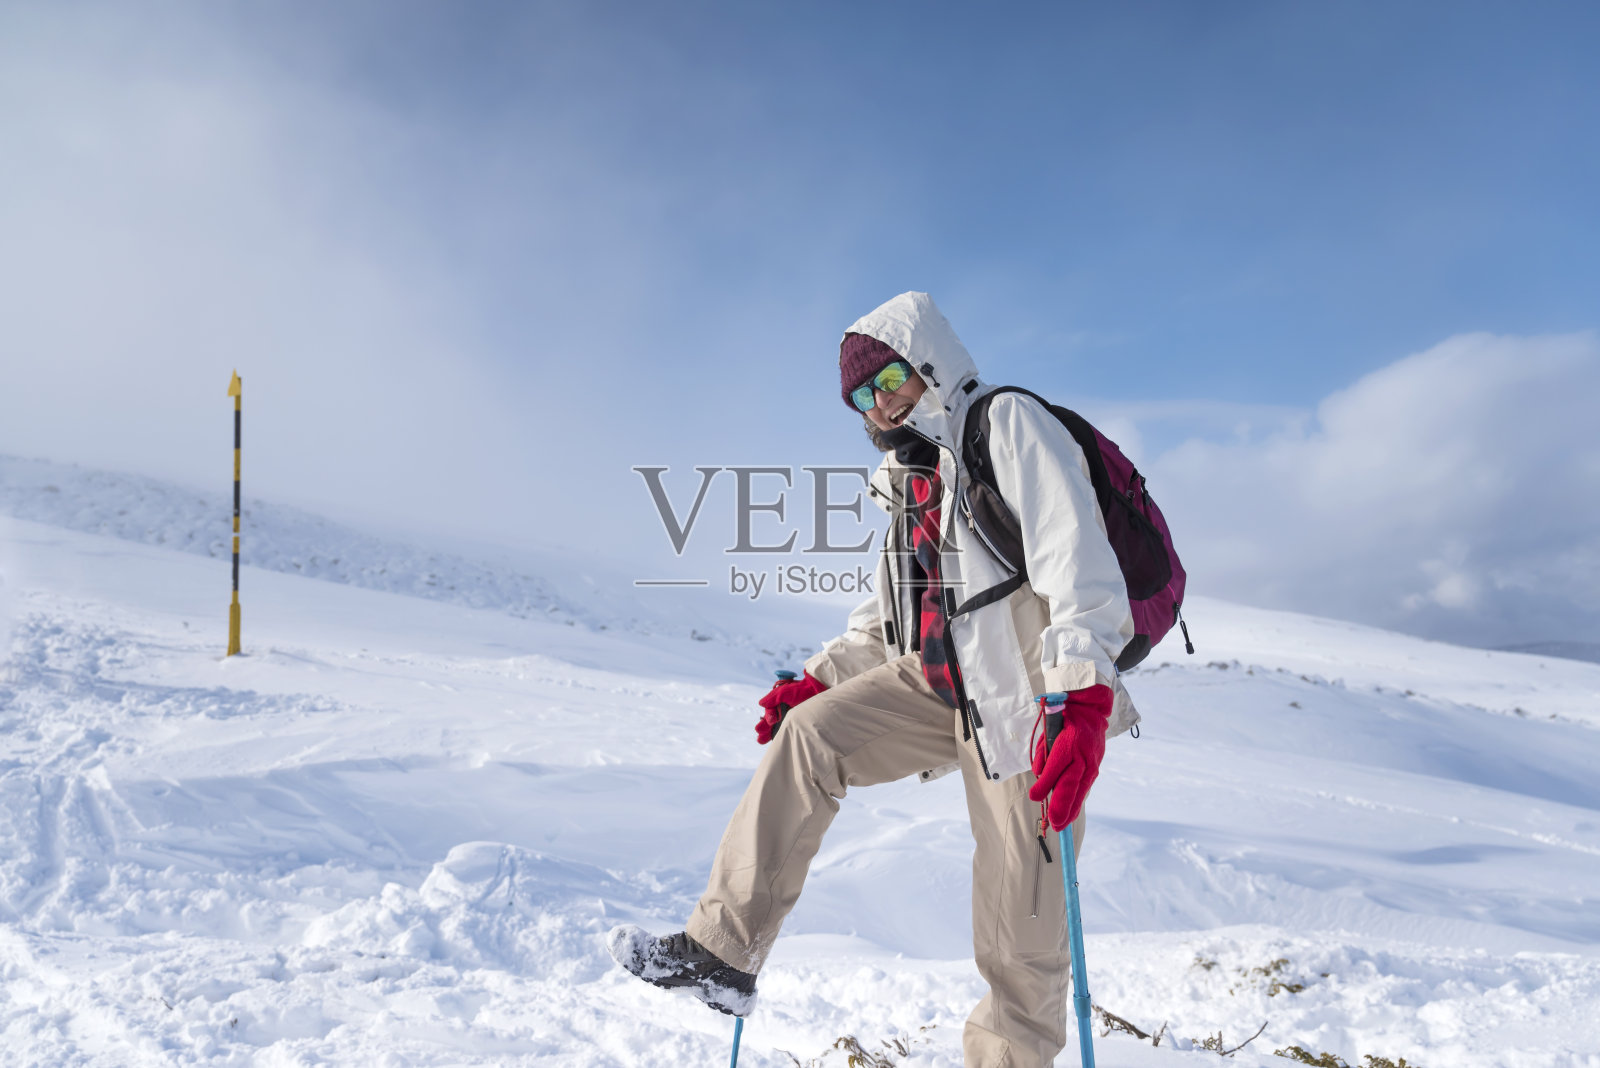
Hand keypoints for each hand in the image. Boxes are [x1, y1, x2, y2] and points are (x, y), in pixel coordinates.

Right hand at [755, 671, 825, 743]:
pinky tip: (778, 741)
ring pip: (777, 727)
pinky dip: (781, 735)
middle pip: (770, 722)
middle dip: (764, 729)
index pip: (769, 713)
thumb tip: (761, 704)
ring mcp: (789, 718)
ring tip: (762, 741)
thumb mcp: (785, 691)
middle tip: (760, 738)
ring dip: (769, 734)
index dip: (767, 717)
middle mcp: (781, 711)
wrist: (817, 690)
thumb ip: (773, 697)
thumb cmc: (800, 689)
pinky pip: (787, 730)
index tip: (770, 721)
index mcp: (777, 704)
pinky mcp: (797, 723)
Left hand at [1027, 685, 1112, 830]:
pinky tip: (1070, 813)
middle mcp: (1081, 755)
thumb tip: (1038, 774)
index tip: (1034, 797)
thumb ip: (1043, 753)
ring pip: (1080, 789)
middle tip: (1054, 823)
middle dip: (1061, 804)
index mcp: (1068, 743)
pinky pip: (1084, 786)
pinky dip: (1077, 801)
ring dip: (1071, 808)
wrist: (1089, 710)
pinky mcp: (1095, 767)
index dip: (1045, 783)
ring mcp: (1091, 762)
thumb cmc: (1064, 720)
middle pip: (1070, 783)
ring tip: (1062, 825)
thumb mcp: (1049, 731)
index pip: (1055, 767)